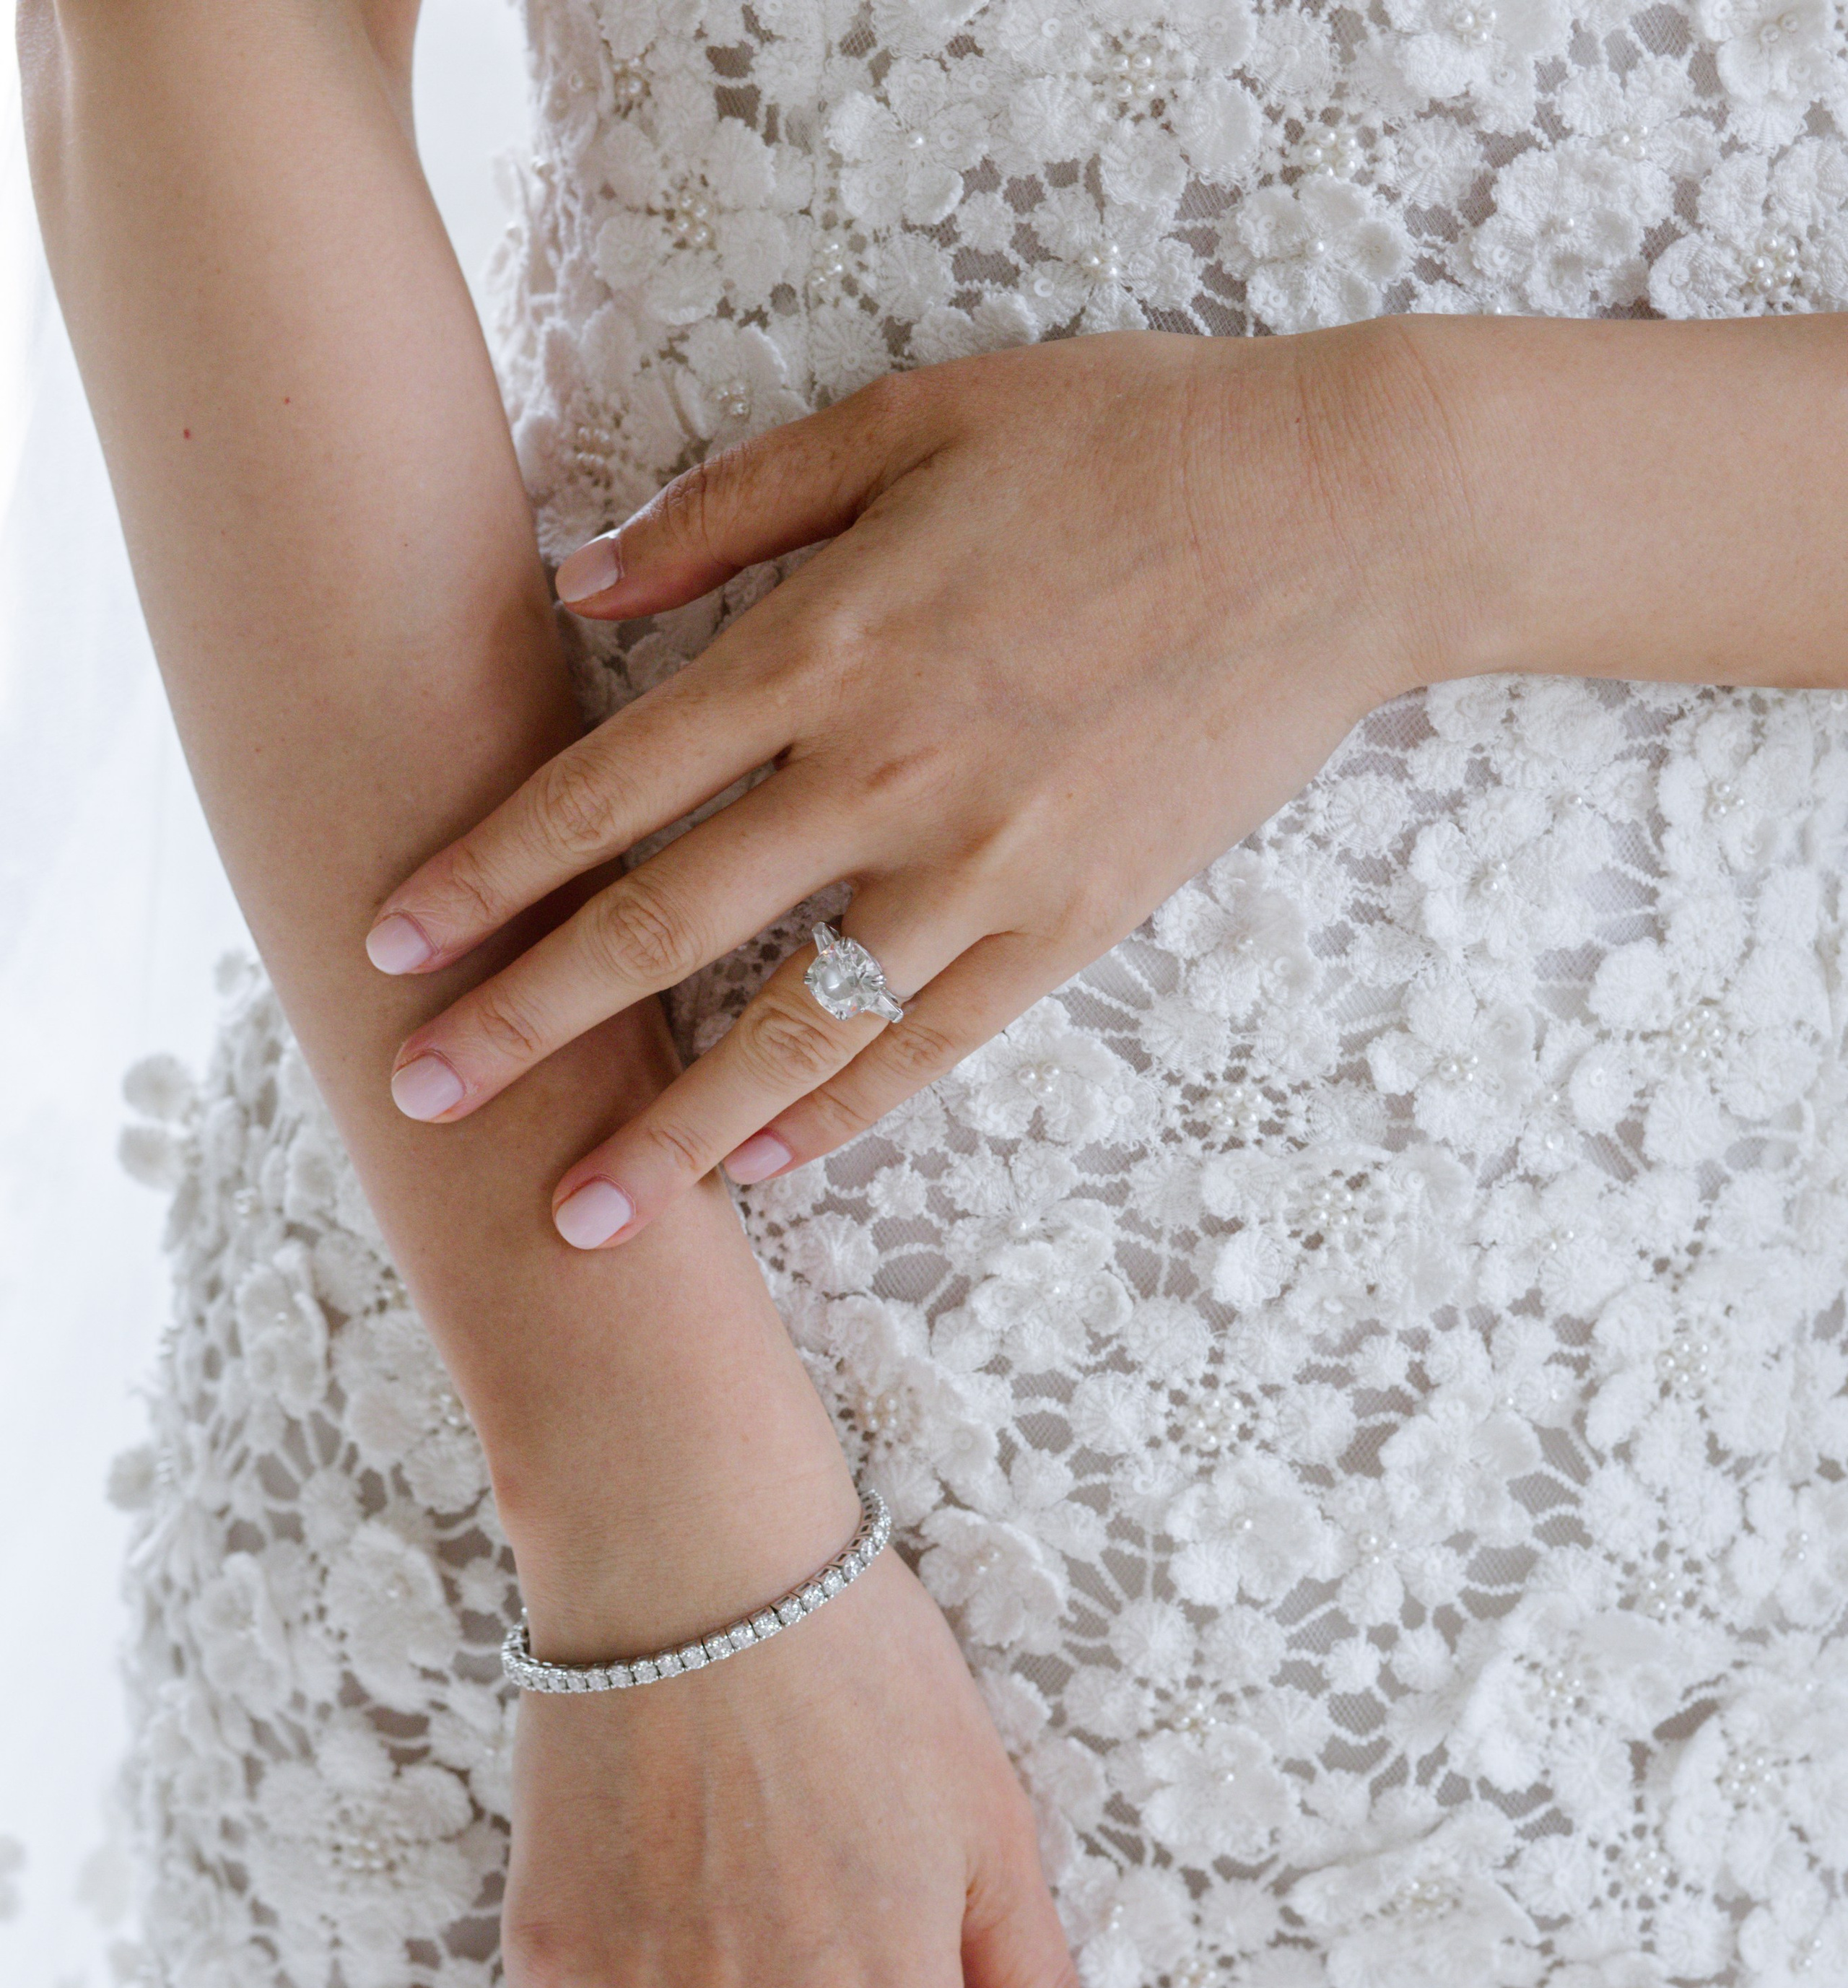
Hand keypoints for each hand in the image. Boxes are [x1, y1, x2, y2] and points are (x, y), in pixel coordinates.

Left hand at [365, 320, 1453, 1242]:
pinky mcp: (1075, 920)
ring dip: (676, 1130)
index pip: (608, 785)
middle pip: (667, 924)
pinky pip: (936, 1043)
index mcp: (826, 644)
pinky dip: (842, 1113)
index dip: (487, 872)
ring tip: (584, 1218)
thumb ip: (732, 508)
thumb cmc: (1120, 441)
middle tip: (423, 1103)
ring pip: (794, 1026)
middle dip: (528, 1021)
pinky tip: (765, 1170)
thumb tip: (582, 580)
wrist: (1339, 519)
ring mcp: (986, 865)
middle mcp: (886, 773)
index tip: (391, 947)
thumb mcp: (910, 418)